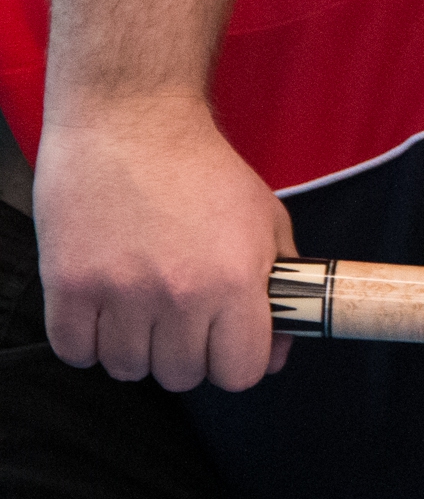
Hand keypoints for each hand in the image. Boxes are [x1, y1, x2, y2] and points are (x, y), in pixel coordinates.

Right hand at [34, 100, 294, 390]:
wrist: (133, 122)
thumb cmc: (203, 171)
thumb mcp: (267, 223)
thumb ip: (279, 293)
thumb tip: (274, 355)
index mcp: (234, 282)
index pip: (239, 373)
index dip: (235, 364)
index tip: (225, 346)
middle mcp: (178, 295)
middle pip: (181, 376)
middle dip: (186, 355)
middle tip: (180, 321)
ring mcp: (119, 293)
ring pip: (127, 369)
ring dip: (136, 350)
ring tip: (140, 311)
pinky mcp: (68, 284)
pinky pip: (75, 351)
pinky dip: (88, 342)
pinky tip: (103, 312)